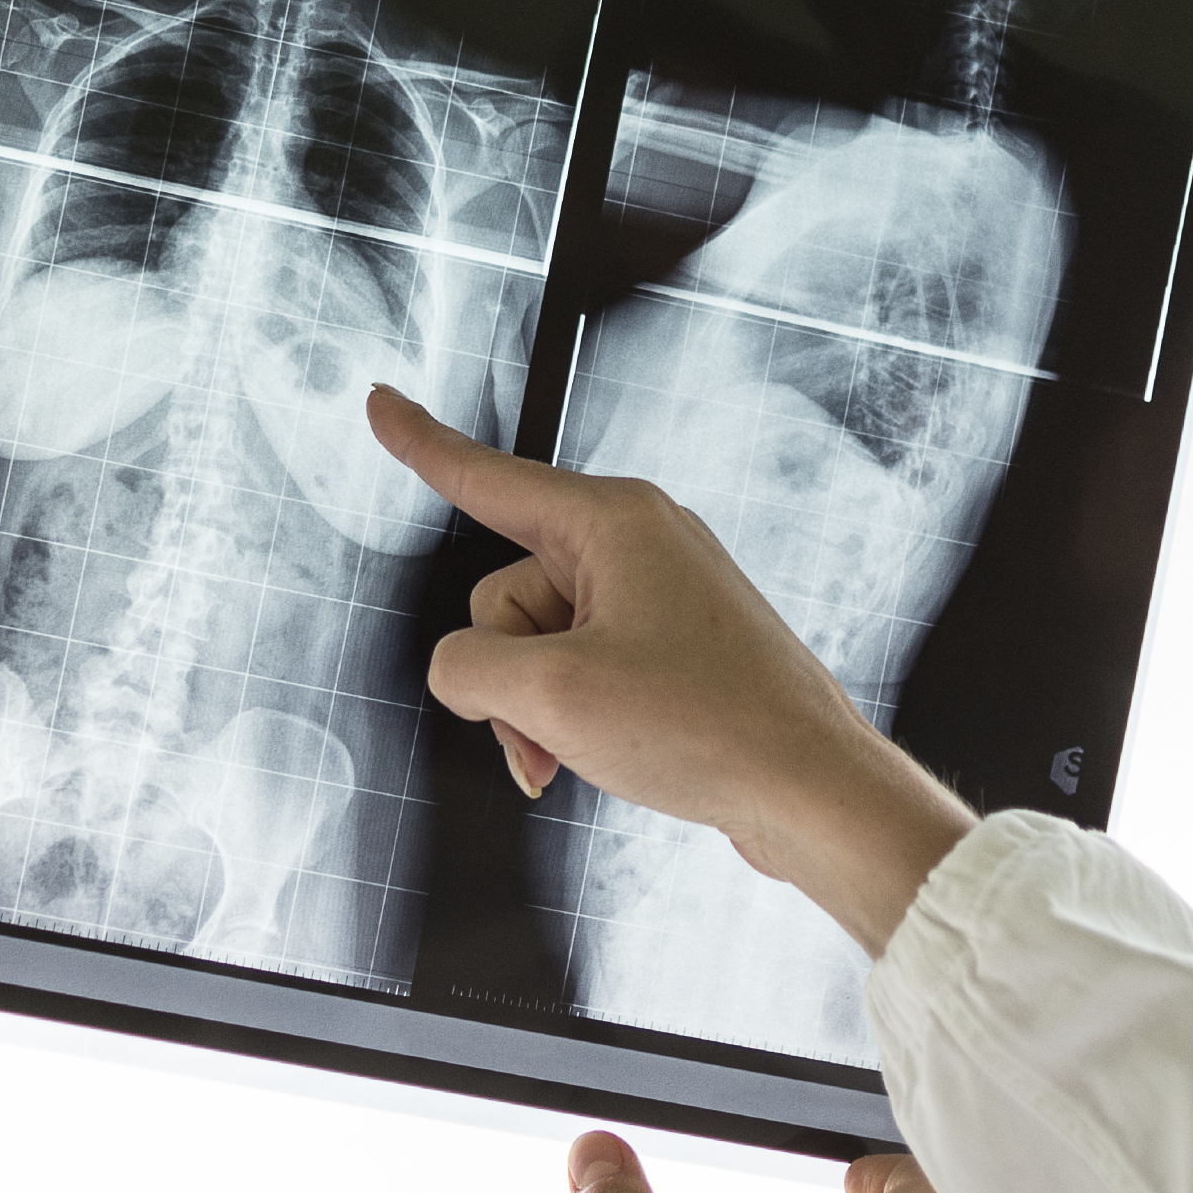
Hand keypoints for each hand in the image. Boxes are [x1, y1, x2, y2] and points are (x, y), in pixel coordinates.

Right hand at [363, 384, 976, 954]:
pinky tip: (603, 755)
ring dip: (541, 707)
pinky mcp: (674, 646)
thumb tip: (465, 673)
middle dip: (508, 673)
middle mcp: (640, 543)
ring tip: (588, 750)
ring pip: (540, 643)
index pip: (488, 476)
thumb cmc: (711, 729)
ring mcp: (660, 595)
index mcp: (613, 522)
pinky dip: (576, 716)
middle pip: (504, 594)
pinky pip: (584, 668)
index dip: (421, 442)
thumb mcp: (550, 696)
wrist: (811, 790)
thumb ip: (466, 667)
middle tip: (554, 726)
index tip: (380, 403)